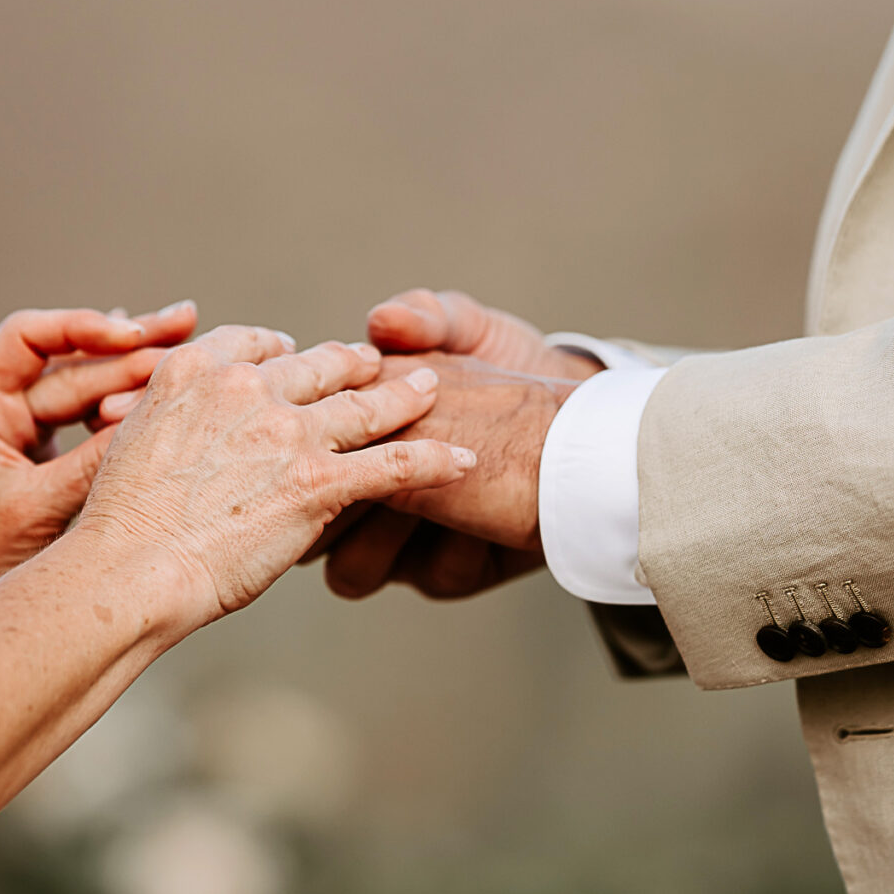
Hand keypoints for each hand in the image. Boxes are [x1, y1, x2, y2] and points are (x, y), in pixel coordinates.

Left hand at [0, 302, 197, 626]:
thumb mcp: (38, 509)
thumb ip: (93, 462)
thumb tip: (155, 417)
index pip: (26, 340)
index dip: (80, 327)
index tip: (132, 334)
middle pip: (69, 361)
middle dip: (128, 347)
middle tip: (185, 324)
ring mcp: (25, 436)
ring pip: (89, 387)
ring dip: (137, 371)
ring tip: (192, 343)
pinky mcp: (50, 461)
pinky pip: (95, 420)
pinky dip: (132, 405)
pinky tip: (170, 383)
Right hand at [76, 328, 475, 630]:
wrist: (130, 569)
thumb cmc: (120, 523)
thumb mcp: (128, 441)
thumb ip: (162, 414)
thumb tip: (172, 417)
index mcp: (196, 371)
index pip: (254, 342)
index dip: (281, 350)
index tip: (292, 356)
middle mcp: (247, 389)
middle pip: (317, 364)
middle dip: (351, 362)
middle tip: (374, 361)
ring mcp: (288, 434)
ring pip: (365, 404)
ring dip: (407, 394)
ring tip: (432, 385)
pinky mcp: (319, 483)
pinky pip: (396, 464)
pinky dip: (436, 458)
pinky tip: (464, 459)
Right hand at [317, 288, 596, 600]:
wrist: (587, 428)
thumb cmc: (512, 372)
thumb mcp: (472, 331)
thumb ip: (429, 317)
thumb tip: (382, 319)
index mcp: (359, 436)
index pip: (306, 455)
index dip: (312, 451)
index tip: (344, 438)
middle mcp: (369, 495)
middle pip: (312, 527)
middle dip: (338, 510)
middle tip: (384, 485)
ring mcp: (404, 540)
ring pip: (353, 570)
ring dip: (389, 539)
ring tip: (436, 507)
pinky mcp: (447, 569)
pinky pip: (431, 575)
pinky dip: (459, 550)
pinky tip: (495, 520)